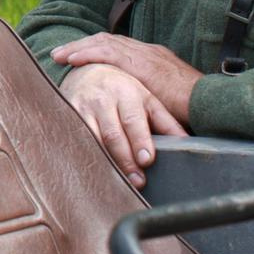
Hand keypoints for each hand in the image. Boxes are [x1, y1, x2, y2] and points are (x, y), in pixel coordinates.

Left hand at [51, 33, 200, 128]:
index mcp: (153, 57)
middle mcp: (147, 51)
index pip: (119, 47)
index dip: (97, 49)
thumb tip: (134, 111)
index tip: (78, 55)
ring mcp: (144, 55)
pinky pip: (107, 53)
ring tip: (59, 55)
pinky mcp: (141, 63)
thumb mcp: (166, 98)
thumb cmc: (193, 106)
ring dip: (78, 48)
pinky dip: (87, 54)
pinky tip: (71, 59)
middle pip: (107, 40)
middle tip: (60, 53)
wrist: (210, 101)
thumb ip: (149, 98)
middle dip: (82, 45)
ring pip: (103, 43)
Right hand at [57, 62, 185, 187]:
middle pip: (113, 134)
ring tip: (119, 181)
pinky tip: (94, 170)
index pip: (133, 120)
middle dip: (125, 160)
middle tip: (138, 180)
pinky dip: (85, 156)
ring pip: (93, 140)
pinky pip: (76, 140)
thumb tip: (186, 143)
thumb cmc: (123, 90)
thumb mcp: (147, 99)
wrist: (86, 72)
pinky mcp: (67, 116)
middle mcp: (102, 99)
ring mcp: (81, 108)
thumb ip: (166, 121)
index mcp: (127, 93)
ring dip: (106, 162)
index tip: (147, 160)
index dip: (139, 141)